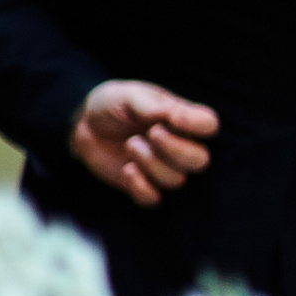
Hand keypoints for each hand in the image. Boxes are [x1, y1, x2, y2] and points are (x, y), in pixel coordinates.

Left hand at [70, 81, 218, 205]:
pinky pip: (153, 199)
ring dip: (150, 163)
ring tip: (130, 144)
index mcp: (183, 119)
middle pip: (200, 160)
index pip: (209, 125)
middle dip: (175, 150)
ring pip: (175, 180)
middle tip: (151, 133)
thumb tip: (177, 115)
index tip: (173, 118)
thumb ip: (153, 106)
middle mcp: (180, 145)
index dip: (198, 125)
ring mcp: (164, 168)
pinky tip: (127, 169)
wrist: (86, 124)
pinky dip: (140, 186)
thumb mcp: (130, 96)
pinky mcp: (145, 186)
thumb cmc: (113, 105)